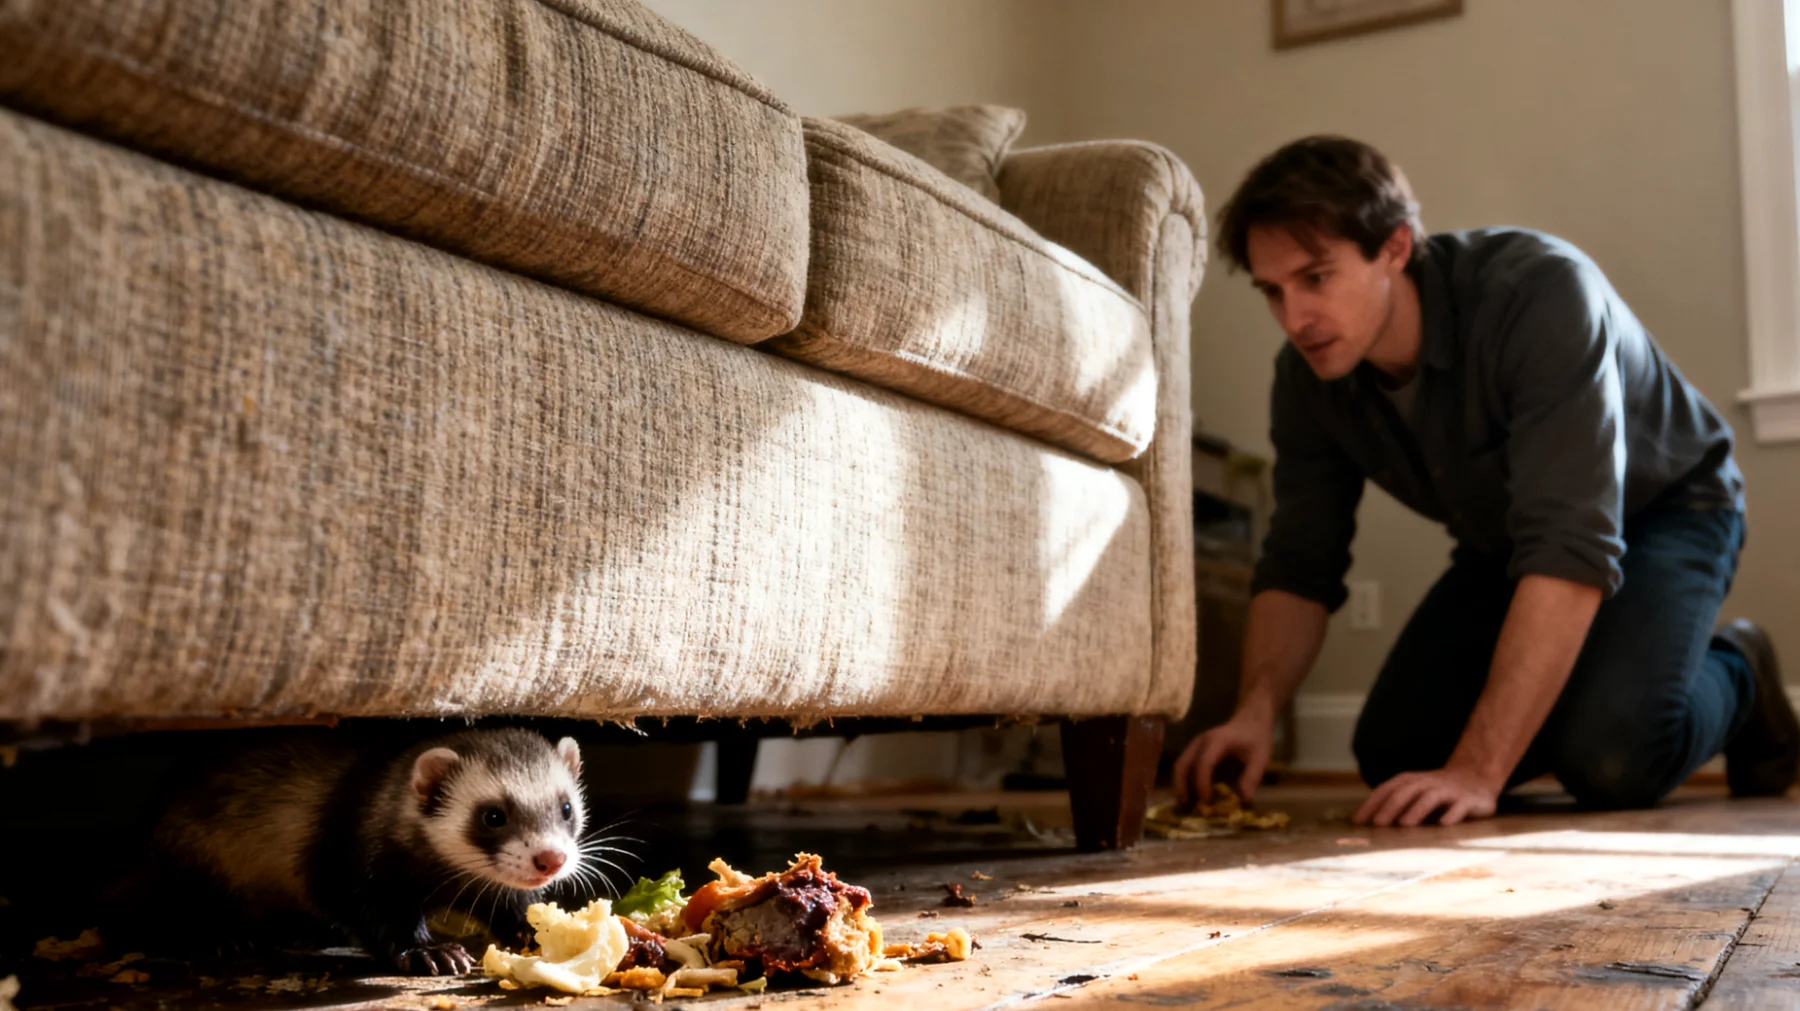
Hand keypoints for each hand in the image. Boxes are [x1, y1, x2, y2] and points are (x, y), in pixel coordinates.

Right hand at [1172, 708, 1272, 807]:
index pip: (1204, 763)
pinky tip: (1191, 798)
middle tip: (1188, 807)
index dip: (1202, 783)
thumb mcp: (1260, 758)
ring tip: (1187, 806)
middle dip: (1182, 786)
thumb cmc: (1255, 740)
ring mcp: (1195, 745)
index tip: (1207, 802)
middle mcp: (1201, 742)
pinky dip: (1184, 782)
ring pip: (1180, 766)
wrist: (1250, 721)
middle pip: (1183, 764)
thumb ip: (1252, 777)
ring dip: (1180, 786)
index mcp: (1218, 741)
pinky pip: (1184, 766)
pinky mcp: (1194, 751)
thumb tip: (1243, 800)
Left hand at [1352, 766, 1499, 826]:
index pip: (1387, 790)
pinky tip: (1443, 824)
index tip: (1357, 821)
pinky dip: (1451, 814)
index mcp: (1411, 781)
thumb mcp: (1415, 793)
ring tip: (1404, 824)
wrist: (1476, 776)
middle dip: (1390, 807)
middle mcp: (1427, 783)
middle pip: (1405, 792)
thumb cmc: (1437, 791)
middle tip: (1377, 824)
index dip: (1371, 804)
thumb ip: (1395, 804)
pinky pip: (1459, 806)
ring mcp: (1448, 790)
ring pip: (1430, 797)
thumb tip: (1366, 823)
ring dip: (1416, 810)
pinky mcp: (1468, 800)